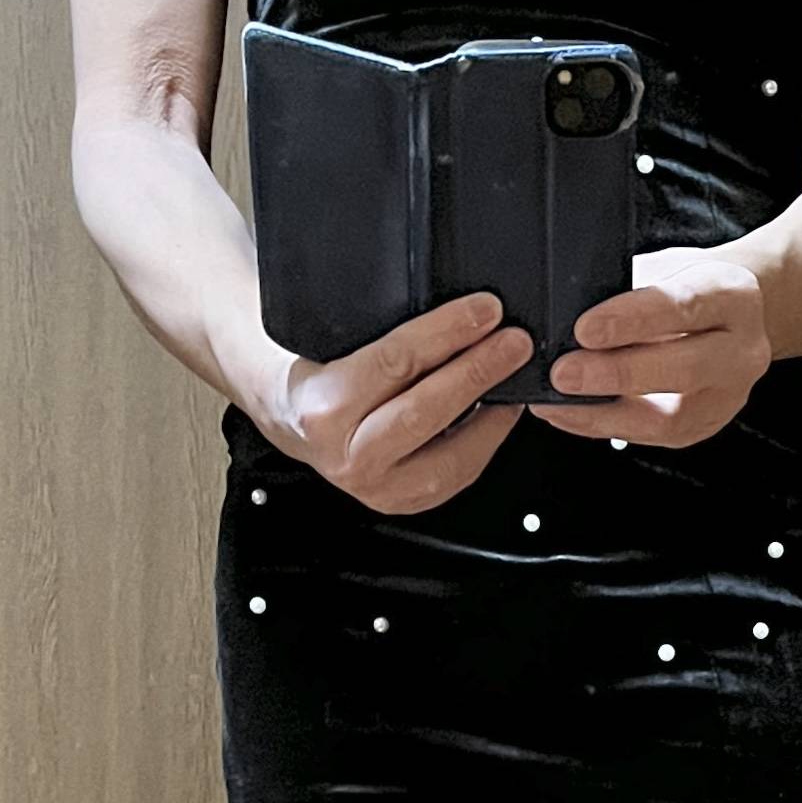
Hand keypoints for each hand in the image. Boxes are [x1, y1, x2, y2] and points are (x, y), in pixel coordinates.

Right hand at [252, 293, 533, 513]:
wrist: (286, 412)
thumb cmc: (312, 367)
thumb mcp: (331, 335)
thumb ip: (380, 320)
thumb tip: (450, 301)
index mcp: (323, 407)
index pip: (396, 363)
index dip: (448, 332)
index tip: (485, 310)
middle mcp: (346, 454)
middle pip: (427, 411)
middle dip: (478, 371)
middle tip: (514, 343)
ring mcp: (374, 487)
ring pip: (449, 456)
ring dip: (492, 416)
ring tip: (514, 379)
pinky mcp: (398, 501)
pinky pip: (454, 476)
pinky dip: (482, 442)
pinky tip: (497, 413)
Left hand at [527, 247, 771, 448]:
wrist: (724, 317)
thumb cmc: (683, 286)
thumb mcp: (664, 268)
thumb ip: (627, 287)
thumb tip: (564, 313)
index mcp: (734, 296)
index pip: (682, 306)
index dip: (632, 320)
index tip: (585, 329)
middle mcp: (742, 350)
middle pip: (683, 368)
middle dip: (617, 374)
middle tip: (564, 373)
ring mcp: (727, 396)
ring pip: (669, 418)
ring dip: (605, 412)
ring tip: (556, 402)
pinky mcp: (702, 426)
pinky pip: (650, 436)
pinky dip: (602, 425)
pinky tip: (567, 413)